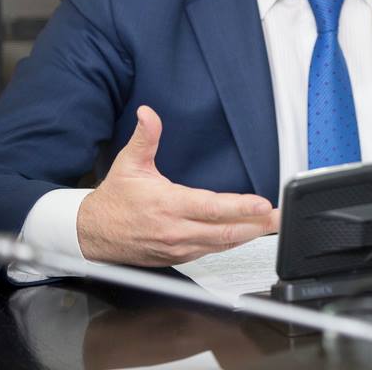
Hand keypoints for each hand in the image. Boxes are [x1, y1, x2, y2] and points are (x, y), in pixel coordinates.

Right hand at [77, 105, 278, 265]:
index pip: (212, 208)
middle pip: (225, 231)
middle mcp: (176, 230)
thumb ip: (145, 138)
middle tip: (279, 216)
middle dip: (256, 224)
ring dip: (248, 235)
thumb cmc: (114, 200)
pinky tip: (245, 234)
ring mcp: (178, 248)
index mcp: (168, 205)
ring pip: (221, 245)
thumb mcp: (129, 163)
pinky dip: (231, 243)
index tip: (263, 204)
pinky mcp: (178, 257)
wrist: (92, 234)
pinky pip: (211, 252)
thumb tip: (148, 113)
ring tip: (270, 225)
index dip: (240, 207)